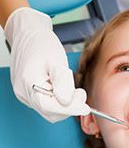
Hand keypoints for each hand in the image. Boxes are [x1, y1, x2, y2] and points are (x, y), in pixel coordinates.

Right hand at [4, 7, 89, 122]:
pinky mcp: (30, 95)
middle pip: (50, 112)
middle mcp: (23, 92)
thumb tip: (68, 102)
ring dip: (65, 105)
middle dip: (69, 107)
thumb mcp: (57, 61)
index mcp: (28, 82)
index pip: (50, 107)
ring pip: (50, 111)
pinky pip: (47, 105)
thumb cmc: (42, 44)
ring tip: (71, 87)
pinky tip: (63, 89)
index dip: (70, 109)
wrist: (28, 35)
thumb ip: (63, 82)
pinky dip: (59, 101)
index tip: (85, 108)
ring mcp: (25, 95)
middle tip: (80, 93)